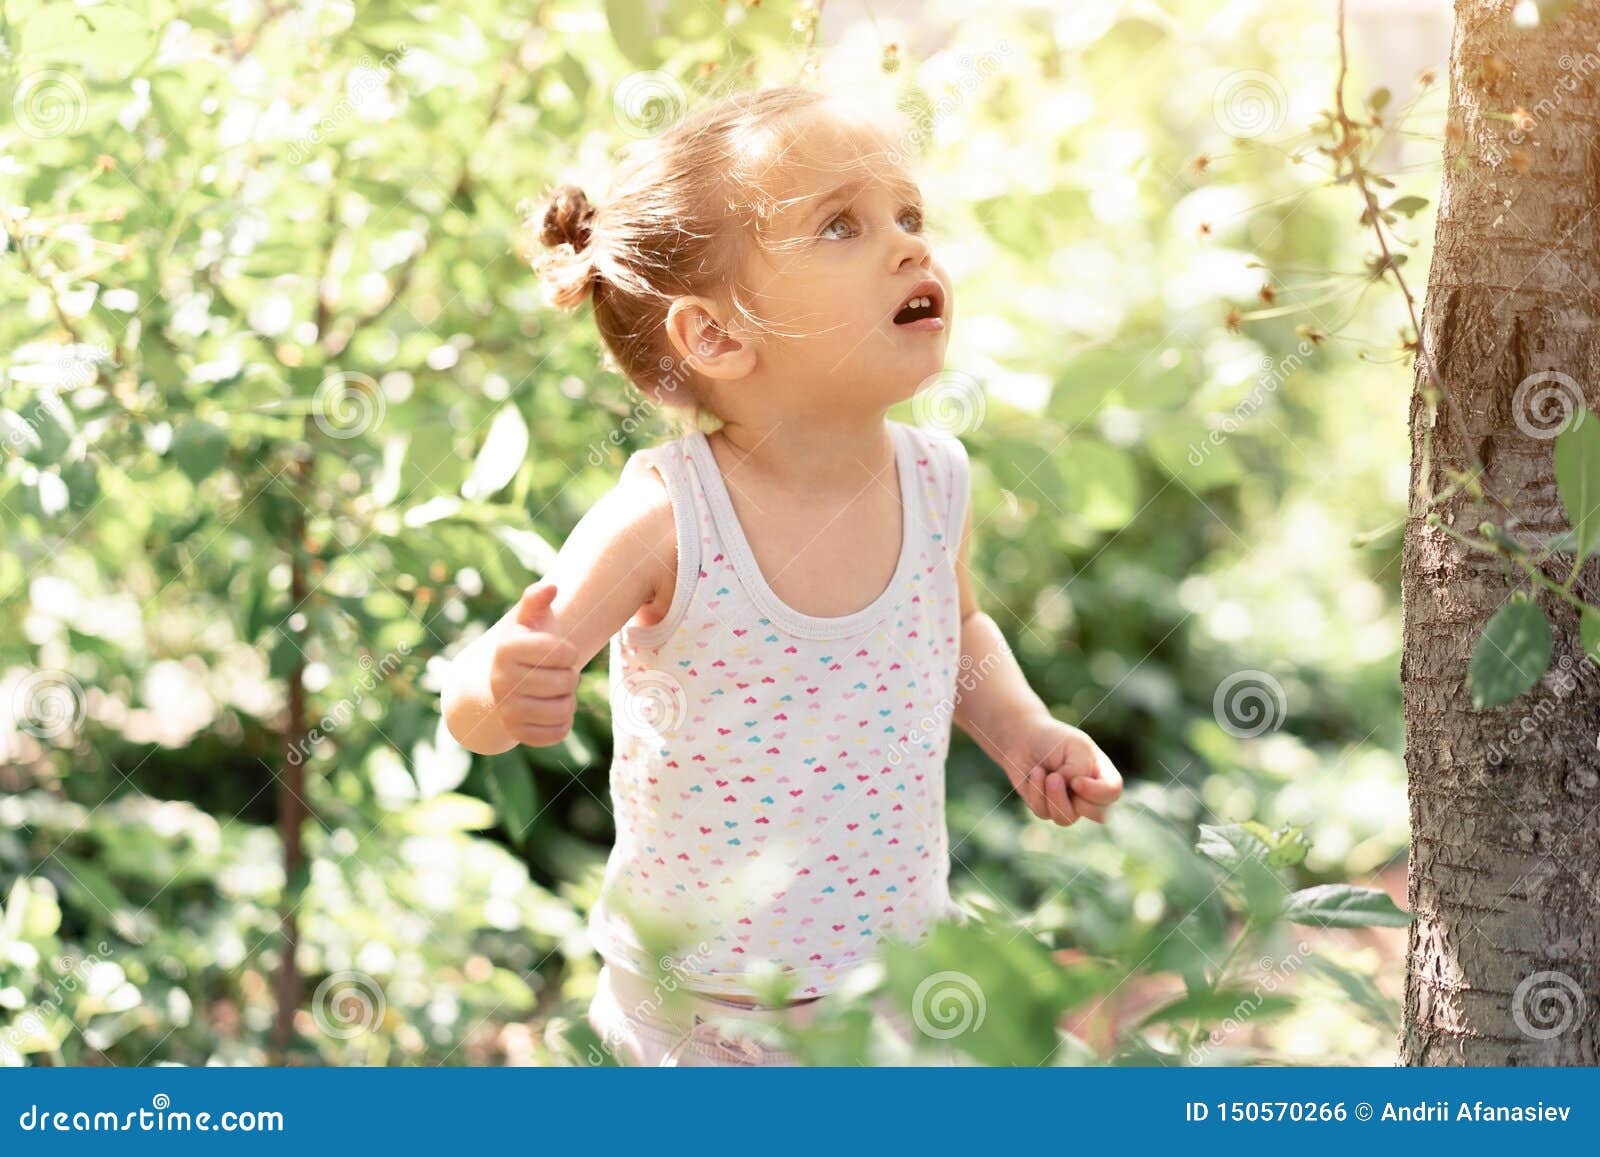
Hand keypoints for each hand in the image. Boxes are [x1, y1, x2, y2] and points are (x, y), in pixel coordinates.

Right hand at [488, 581, 581, 746]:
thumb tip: (551, 587)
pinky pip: (558, 732)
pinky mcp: (517, 732)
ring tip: (555, 691)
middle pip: (567, 680)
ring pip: (564, 708)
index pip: (562, 651)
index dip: (568, 651)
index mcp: (506, 648)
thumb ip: (537, 599)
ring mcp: (506, 709)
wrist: (504, 683)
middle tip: (556, 673)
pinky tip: (551, 710)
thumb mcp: (530, 619)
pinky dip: (563, 722)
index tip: (559, 651)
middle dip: (570, 675)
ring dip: (568, 699)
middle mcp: (501, 680)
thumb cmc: (526, 645)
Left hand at [997, 714, 1122, 826]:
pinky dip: (1036, 792)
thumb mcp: (1076, 746)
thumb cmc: (1054, 739)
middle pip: (1100, 815)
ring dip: (1052, 796)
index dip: (1096, 793)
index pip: (1112, 792)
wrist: (1023, 738)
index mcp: (1103, 774)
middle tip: (1057, 779)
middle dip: (1079, 803)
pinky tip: (1034, 773)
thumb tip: (1071, 792)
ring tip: (1043, 773)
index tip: (1076, 781)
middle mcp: (1090, 793)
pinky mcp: (1046, 808)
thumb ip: (1082, 770)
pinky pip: (1044, 812)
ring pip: (1067, 819)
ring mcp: (1069, 803)